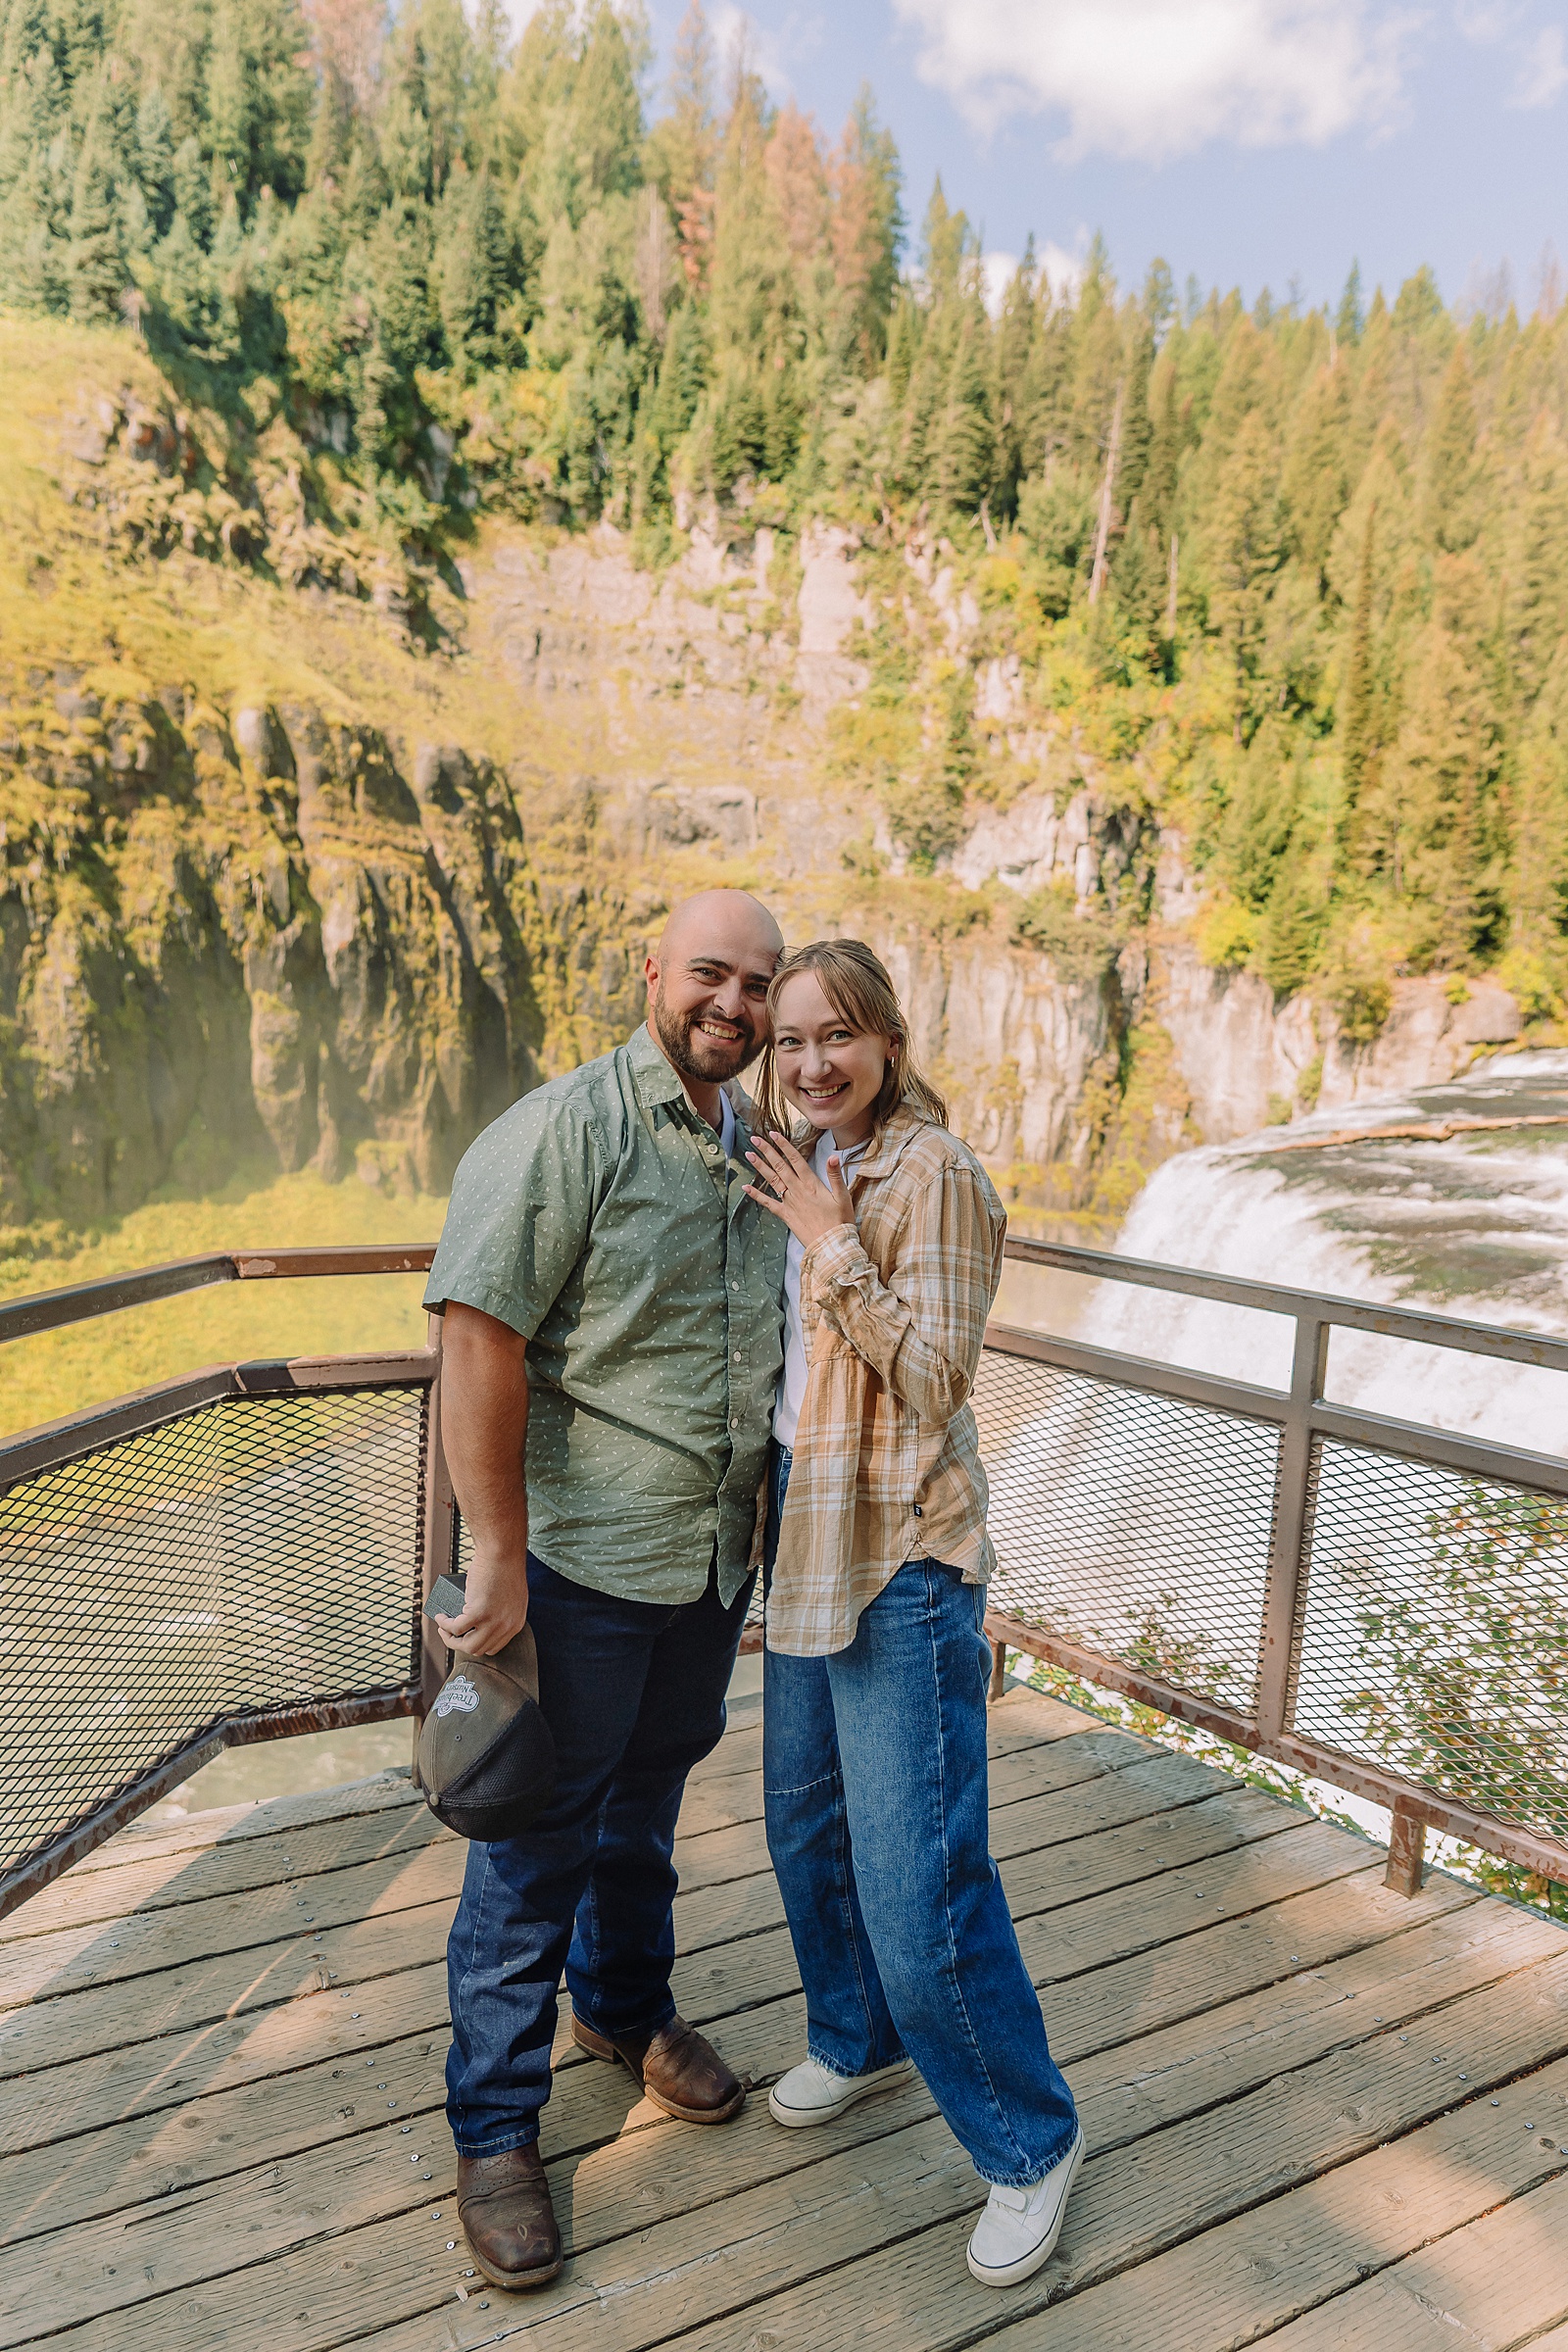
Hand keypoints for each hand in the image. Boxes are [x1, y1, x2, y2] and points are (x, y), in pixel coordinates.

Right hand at [436, 1539, 528, 1657]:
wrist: (502, 1552)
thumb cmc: (505, 1567)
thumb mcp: (511, 1596)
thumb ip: (503, 1611)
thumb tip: (482, 1619)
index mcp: (515, 1624)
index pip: (493, 1647)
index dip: (476, 1643)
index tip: (465, 1635)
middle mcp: (506, 1627)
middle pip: (478, 1649)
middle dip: (460, 1644)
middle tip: (450, 1633)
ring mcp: (493, 1622)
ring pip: (467, 1646)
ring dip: (451, 1639)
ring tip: (444, 1627)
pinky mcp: (478, 1613)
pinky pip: (456, 1628)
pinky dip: (445, 1625)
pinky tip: (441, 1617)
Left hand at [743, 1131, 855, 1250]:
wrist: (830, 1245)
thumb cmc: (840, 1221)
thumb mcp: (842, 1196)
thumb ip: (835, 1175)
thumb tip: (833, 1157)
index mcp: (811, 1184)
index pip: (795, 1159)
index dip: (784, 1145)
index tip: (773, 1134)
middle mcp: (797, 1190)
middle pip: (780, 1166)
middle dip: (767, 1151)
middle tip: (755, 1139)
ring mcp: (789, 1202)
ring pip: (772, 1180)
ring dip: (760, 1167)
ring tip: (749, 1155)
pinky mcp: (785, 1215)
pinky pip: (768, 1203)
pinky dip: (756, 1195)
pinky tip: (746, 1188)